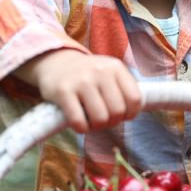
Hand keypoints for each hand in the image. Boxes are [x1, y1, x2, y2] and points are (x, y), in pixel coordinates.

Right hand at [14, 50, 141, 132]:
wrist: (55, 62)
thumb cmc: (88, 75)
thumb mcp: (109, 72)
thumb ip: (124, 89)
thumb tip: (133, 114)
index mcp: (115, 67)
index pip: (135, 99)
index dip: (130, 114)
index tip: (121, 115)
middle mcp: (100, 71)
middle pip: (117, 111)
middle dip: (112, 121)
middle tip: (103, 119)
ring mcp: (81, 81)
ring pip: (100, 119)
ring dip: (97, 127)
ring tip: (91, 121)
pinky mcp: (63, 91)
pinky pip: (79, 121)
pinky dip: (82, 128)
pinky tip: (79, 123)